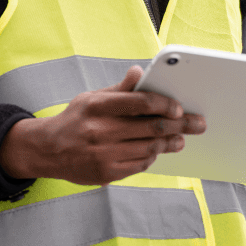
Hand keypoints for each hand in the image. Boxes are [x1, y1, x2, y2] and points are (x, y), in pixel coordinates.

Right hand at [0, 65, 205, 185]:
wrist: (49, 150)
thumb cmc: (76, 119)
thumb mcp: (92, 97)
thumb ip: (120, 88)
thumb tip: (140, 72)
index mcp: (99, 106)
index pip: (139, 102)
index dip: (164, 104)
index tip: (179, 107)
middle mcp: (102, 130)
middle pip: (150, 127)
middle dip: (179, 125)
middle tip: (196, 123)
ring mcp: (105, 154)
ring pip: (149, 147)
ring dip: (170, 143)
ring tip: (181, 139)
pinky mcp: (107, 173)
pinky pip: (140, 164)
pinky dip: (152, 155)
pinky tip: (158, 150)